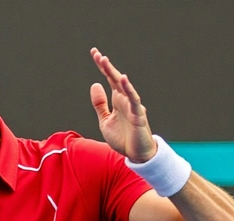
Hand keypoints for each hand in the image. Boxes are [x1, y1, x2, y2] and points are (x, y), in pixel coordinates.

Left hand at [90, 47, 156, 162]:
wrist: (135, 154)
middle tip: (96, 54)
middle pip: (115, 79)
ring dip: (114, 74)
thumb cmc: (122, 137)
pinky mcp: (138, 115)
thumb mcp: (105, 120)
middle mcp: (125, 100)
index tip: (95, 53)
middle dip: (105, 66)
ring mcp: (132, 106)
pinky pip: (133, 99)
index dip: (102, 67)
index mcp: (117, 100)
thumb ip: (100, 104)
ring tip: (105, 62)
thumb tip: (95, 84)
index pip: (109, 79)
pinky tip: (122, 79)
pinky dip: (128, 89)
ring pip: (123, 86)